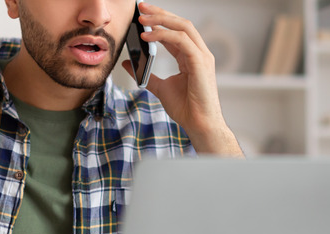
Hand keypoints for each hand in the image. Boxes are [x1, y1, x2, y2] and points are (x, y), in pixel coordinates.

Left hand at [122, 2, 241, 155]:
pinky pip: (182, 41)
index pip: (176, 31)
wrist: (198, 125)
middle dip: (160, 13)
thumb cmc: (186, 109)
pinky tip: (148, 36)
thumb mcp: (160, 88)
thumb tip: (128, 63)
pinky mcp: (200, 63)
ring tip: (142, 19)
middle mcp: (199, 53)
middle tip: (141, 7)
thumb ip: (145, 74)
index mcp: (191, 57)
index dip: (160, 20)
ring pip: (183, 27)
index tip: (142, 14)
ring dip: (161, 20)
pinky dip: (164, 36)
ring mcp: (202, 57)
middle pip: (181, 24)